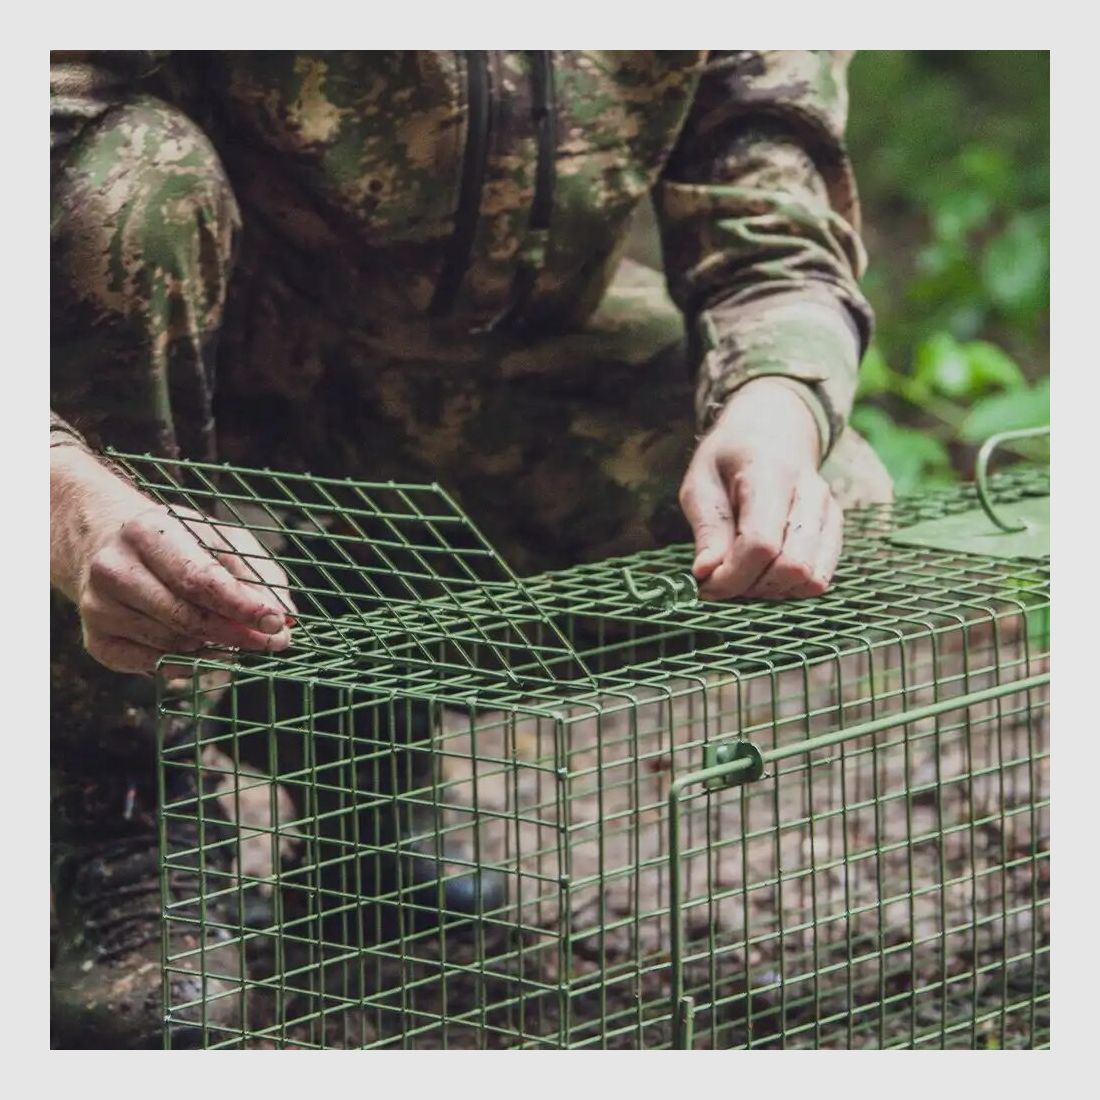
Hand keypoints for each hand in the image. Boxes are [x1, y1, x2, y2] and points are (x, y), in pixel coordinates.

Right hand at [51, 446, 295, 673]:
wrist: (102, 541)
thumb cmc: (175, 541)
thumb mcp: (218, 538)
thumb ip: (257, 574)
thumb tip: (286, 617)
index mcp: (147, 532)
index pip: (199, 579)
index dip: (242, 605)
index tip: (276, 622)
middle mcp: (114, 569)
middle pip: (187, 618)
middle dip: (238, 634)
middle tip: (274, 641)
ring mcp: (99, 608)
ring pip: (173, 645)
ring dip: (214, 648)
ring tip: (237, 637)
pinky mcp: (95, 640)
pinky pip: (152, 665)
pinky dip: (185, 663)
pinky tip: (202, 649)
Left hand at [679, 378, 842, 599]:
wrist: (772, 431)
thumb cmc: (730, 458)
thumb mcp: (701, 483)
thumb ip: (707, 530)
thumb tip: (706, 574)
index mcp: (771, 474)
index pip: (761, 543)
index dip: (731, 576)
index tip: (705, 584)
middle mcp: (810, 493)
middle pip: (791, 566)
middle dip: (750, 587)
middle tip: (721, 580)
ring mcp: (829, 512)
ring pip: (810, 578)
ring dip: (770, 591)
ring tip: (743, 574)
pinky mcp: (835, 530)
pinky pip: (820, 578)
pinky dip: (789, 588)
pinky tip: (765, 573)